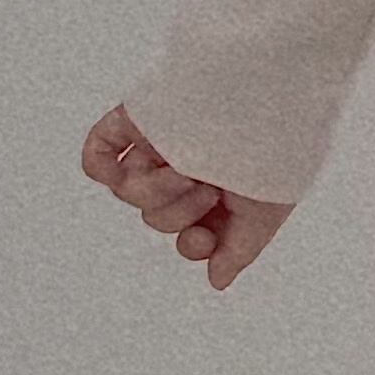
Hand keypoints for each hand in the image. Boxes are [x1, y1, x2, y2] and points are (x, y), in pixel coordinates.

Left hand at [82, 103, 292, 287]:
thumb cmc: (275, 149)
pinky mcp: (136, 122)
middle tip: (208, 189)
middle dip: (179, 212)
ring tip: (185, 170)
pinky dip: (102, 167)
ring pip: (130, 192)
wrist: (262, 93)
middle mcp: (190, 168)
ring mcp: (159, 146)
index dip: (194, 244)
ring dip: (154, 192)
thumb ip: (239, 249)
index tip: (206, 238)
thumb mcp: (267, 211)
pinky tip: (124, 169)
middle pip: (157, 217)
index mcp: (223, 189)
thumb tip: (216, 281)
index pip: (191, 233)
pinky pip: (99, 153)